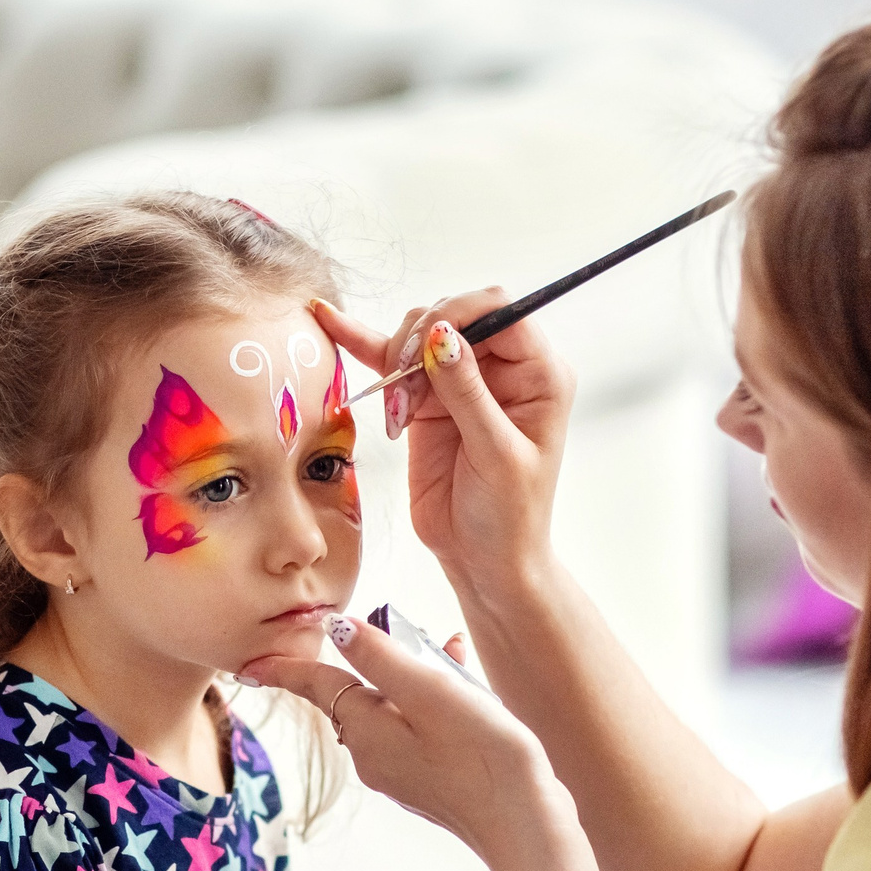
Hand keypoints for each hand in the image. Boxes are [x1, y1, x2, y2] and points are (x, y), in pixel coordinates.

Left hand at [241, 613, 561, 863]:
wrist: (527, 827)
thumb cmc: (482, 756)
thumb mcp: (429, 692)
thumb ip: (381, 657)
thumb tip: (337, 629)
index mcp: (365, 731)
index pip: (316, 686)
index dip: (286, 666)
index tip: (248, 664)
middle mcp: (374, 757)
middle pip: (357, 694)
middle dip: (375, 660)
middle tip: (406, 631)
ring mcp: (402, 773)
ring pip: (395, 708)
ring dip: (417, 676)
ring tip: (453, 653)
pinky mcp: (431, 782)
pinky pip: (419, 728)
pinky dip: (436, 701)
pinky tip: (467, 683)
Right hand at [313, 294, 574, 601]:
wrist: (483, 560)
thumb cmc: (509, 515)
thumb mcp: (496, 455)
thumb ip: (468, 393)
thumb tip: (441, 335)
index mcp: (539, 374)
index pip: (500, 310)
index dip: (461, 314)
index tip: (427, 343)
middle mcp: (503, 369)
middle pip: (455, 315)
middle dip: (421, 338)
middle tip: (404, 380)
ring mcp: (462, 383)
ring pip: (421, 335)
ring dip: (397, 360)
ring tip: (397, 410)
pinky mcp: (427, 403)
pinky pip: (394, 365)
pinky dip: (366, 345)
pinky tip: (332, 321)